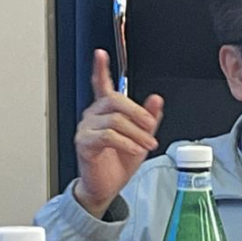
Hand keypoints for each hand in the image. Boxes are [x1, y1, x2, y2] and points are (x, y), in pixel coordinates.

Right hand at [73, 49, 163, 217]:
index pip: (101, 85)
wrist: (106, 186)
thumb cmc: (119, 163)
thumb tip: (156, 98)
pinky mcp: (85, 144)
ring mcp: (87, 129)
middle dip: (137, 112)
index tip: (100, 54)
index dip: (100, 68)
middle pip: (115, 100)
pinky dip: (126, 142)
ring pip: (115, 120)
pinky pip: (108, 136)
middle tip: (150, 126)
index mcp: (106, 111)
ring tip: (146, 144)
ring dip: (136, 133)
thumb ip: (149, 118)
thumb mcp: (141, 137)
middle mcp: (94, 116)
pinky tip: (135, 150)